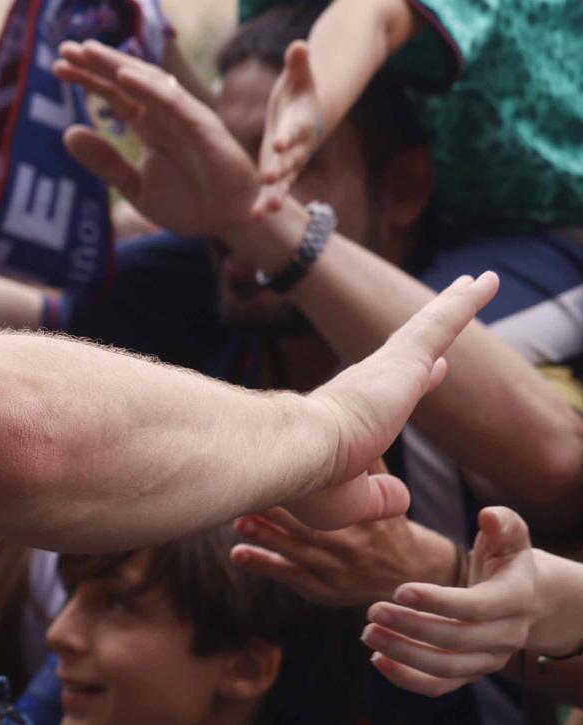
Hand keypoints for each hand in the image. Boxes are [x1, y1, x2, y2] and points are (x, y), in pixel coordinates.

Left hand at [53, 40, 261, 238]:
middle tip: (65, 47)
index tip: (58, 66)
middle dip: (97, 63)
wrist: (230, 223)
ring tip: (89, 51)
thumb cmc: (188, 203)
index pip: (113, 94)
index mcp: (148, 126)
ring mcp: (185, 118)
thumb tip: (67, 133)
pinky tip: (125, 76)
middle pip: (127, 81)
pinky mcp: (204, 128)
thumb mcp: (135, 187)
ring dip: (118, 65)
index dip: (88, 78)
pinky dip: (150, 88)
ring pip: (148, 83)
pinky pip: (174, 104)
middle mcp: (164, 115)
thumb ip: (105, 162)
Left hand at [232, 488, 459, 607]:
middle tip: (248, 494)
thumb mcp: (386, 501)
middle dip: (279, 512)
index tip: (280, 468)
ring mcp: (335, 568)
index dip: (309, 486)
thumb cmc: (386, 525)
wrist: (410, 574)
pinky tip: (238, 554)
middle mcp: (349, 543)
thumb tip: (356, 423)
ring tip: (239, 522)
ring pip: (297, 552)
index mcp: (365, 519)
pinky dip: (265, 566)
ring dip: (267, 537)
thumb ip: (370, 468)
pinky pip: (292, 577)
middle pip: (311, 527)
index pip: (337, 499)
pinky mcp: (323, 589)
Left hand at [254, 41, 322, 216]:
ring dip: (274, 194)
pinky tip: (253, 217)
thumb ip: (299, 63)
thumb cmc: (300, 91)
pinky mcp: (281, 171)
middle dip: (281, 169)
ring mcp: (291, 161)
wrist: (312, 113)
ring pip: (284, 180)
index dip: (288, 136)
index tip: (278, 144)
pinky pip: (274, 190)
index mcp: (301, 121)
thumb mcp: (299, 75)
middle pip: (291, 159)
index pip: (294, 129)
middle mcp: (299, 145)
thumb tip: (299, 45)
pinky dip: (265, 202)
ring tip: (264, 211)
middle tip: (270, 180)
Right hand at [286, 272, 496, 529]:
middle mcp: (370, 383)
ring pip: (431, 326)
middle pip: (413, 349)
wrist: (293, 452)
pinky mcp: (404, 359)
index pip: (395, 389)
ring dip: (456, 302)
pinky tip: (486, 281)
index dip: (418, 377)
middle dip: (435, 329)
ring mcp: (386, 368)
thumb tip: (402, 496)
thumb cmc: (308, 481)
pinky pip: (442, 322)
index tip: (435, 366)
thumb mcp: (351, 499)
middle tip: (456, 305)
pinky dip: (465, 301)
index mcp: (355, 414)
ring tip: (482, 281)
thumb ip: (379, 497)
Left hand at [363, 507, 538, 695]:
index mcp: (515, 599)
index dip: (437, 602)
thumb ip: (502, 522)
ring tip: (368, 633)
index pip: (476, 608)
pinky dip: (408, 678)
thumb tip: (487, 516)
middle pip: (456, 640)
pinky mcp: (471, 672)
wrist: (525, 598)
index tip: (399, 590)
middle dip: (411, 628)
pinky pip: (441, 685)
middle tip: (372, 610)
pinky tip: (377, 658)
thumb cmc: (507, 558)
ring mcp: (489, 659)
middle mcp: (506, 636)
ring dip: (404, 655)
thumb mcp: (510, 535)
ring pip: (446, 668)